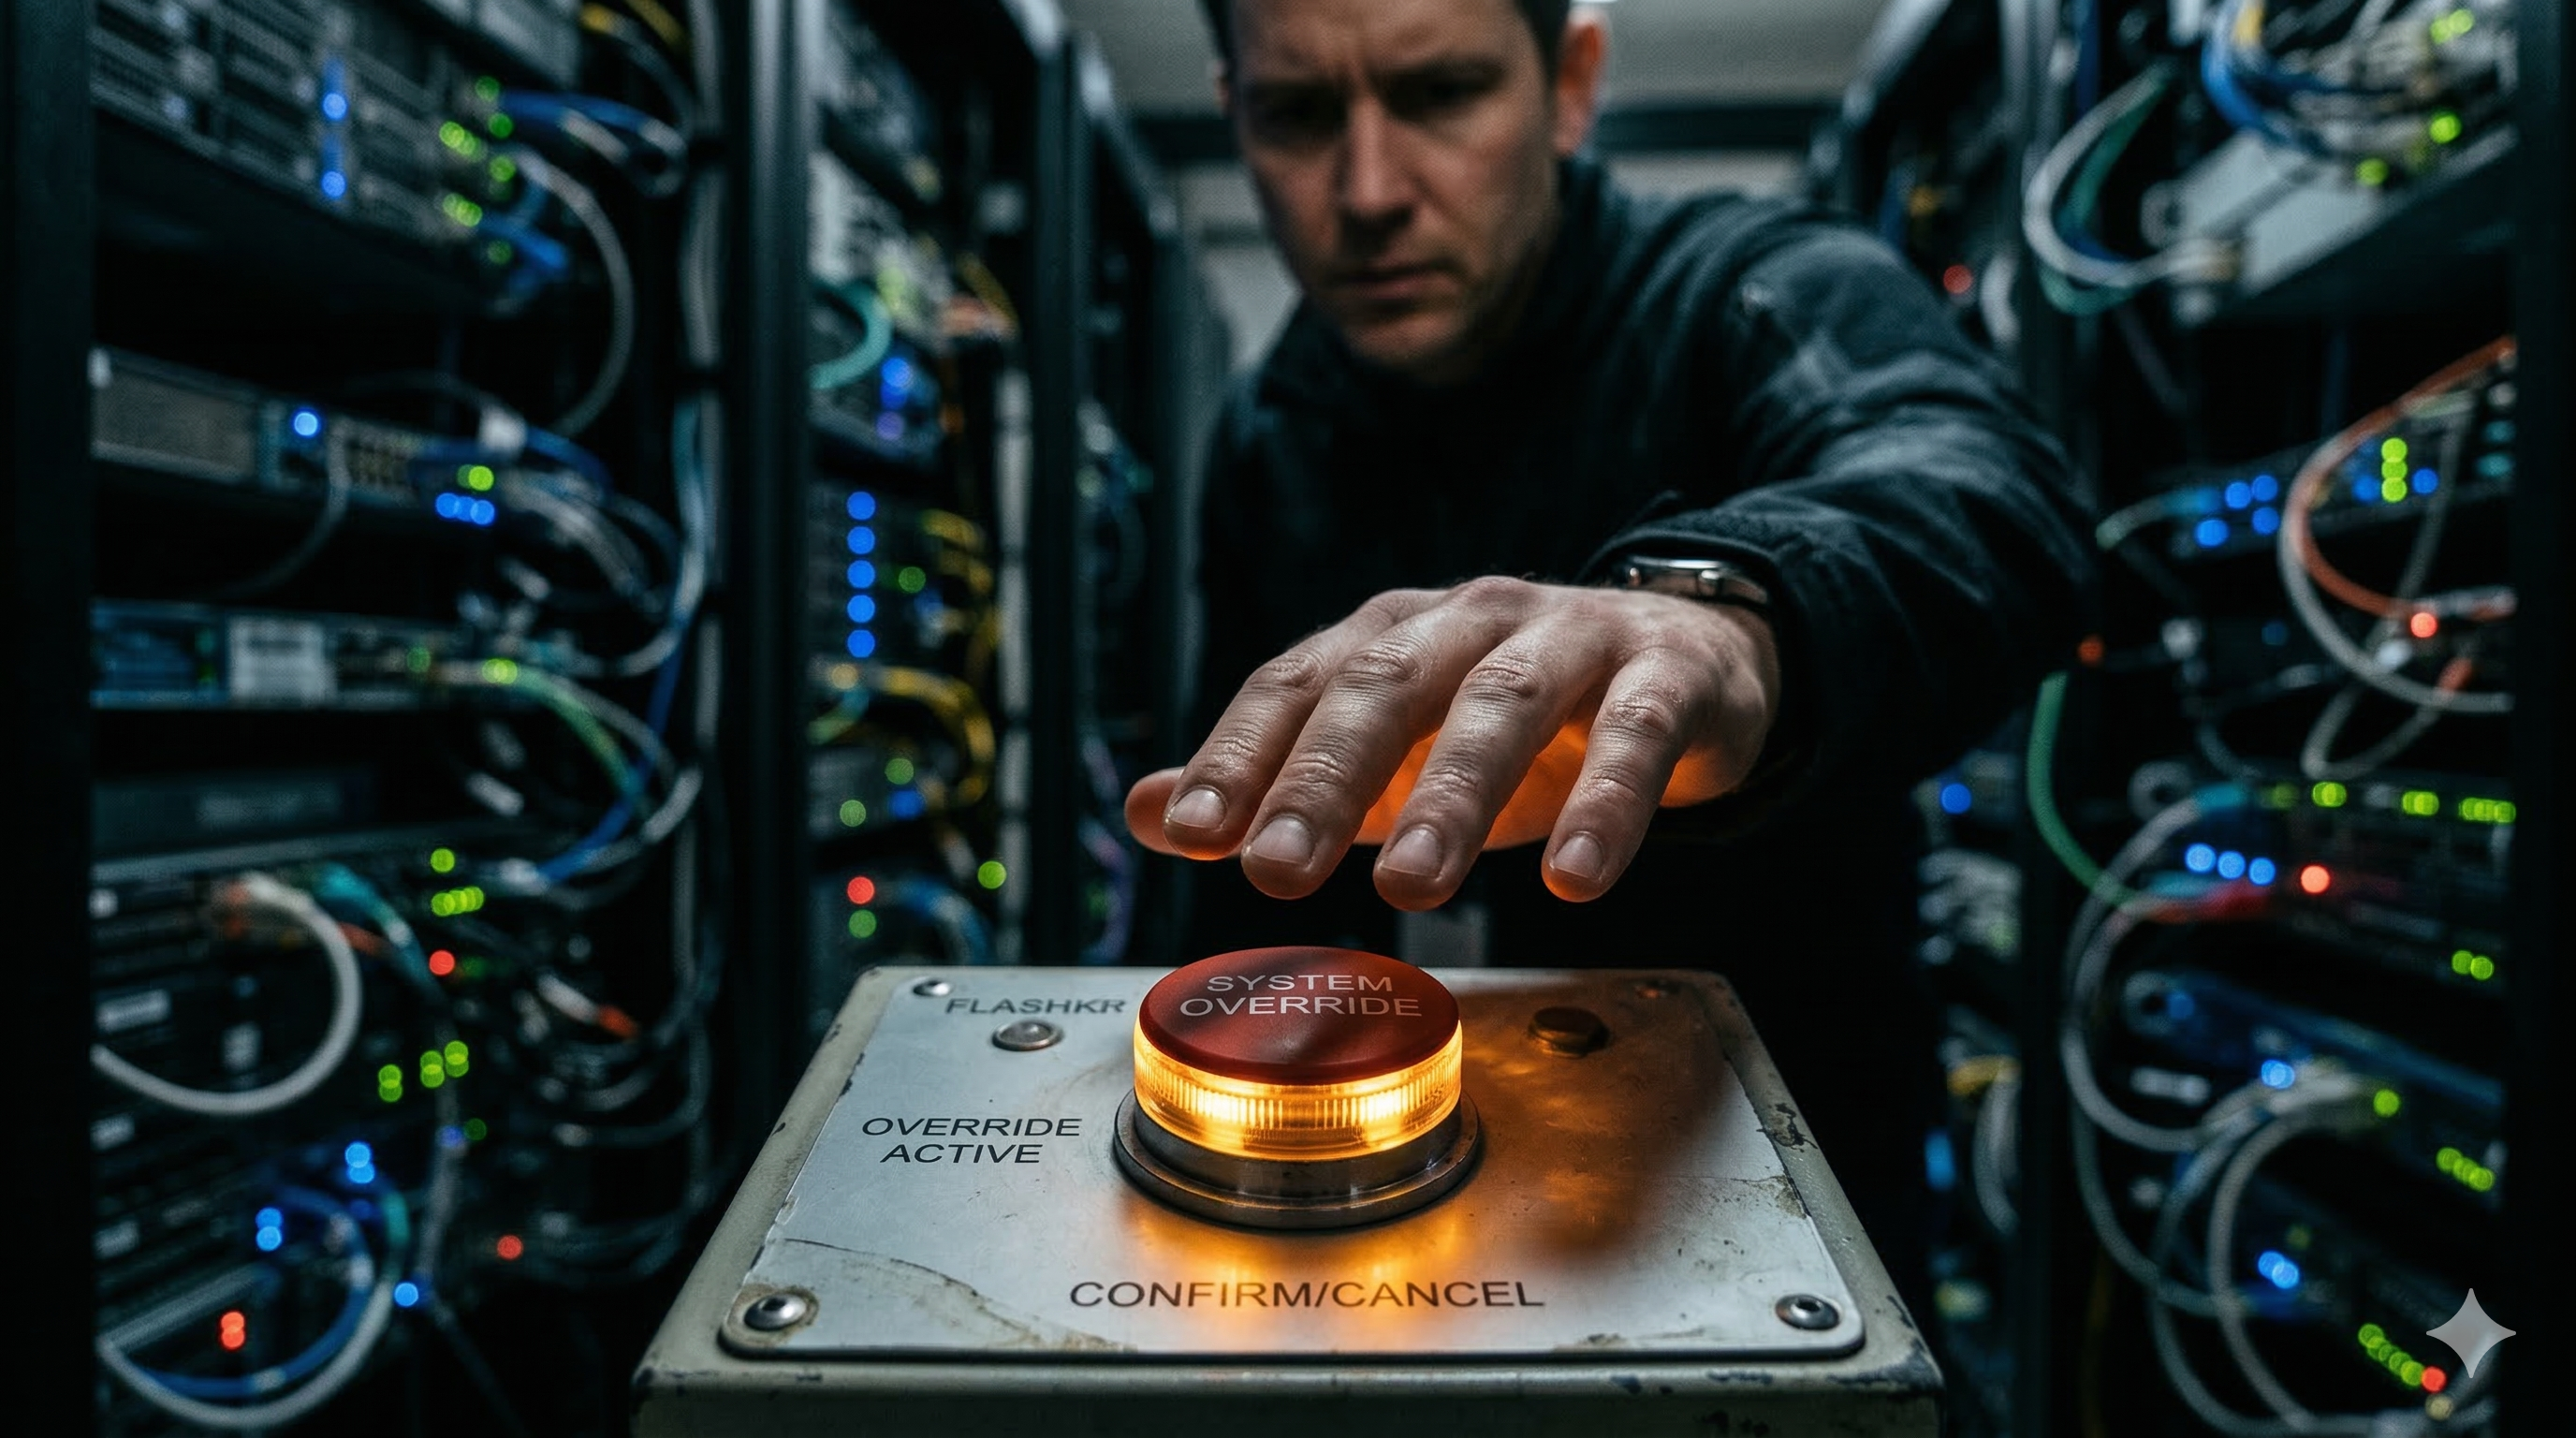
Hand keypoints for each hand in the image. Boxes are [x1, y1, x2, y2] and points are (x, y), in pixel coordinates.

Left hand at [1124, 576, 1780, 908]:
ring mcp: (1574, 639)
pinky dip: (1605, 803)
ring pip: (1504, 704)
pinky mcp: (1668, 675)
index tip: (1191, 831)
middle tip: (1275, 870)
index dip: (1241, 752)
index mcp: (1391, 637)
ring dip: (1453, 795)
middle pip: (1386, 688)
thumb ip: (1280, 780)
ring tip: (1411, 889)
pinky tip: (1573, 877)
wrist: (1693, 663)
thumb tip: (1146, 810)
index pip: (1298, 683)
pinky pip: (1636, 733)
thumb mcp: (1394, 752)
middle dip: (1325, 780)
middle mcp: (1471, 622)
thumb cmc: (1523, 725)